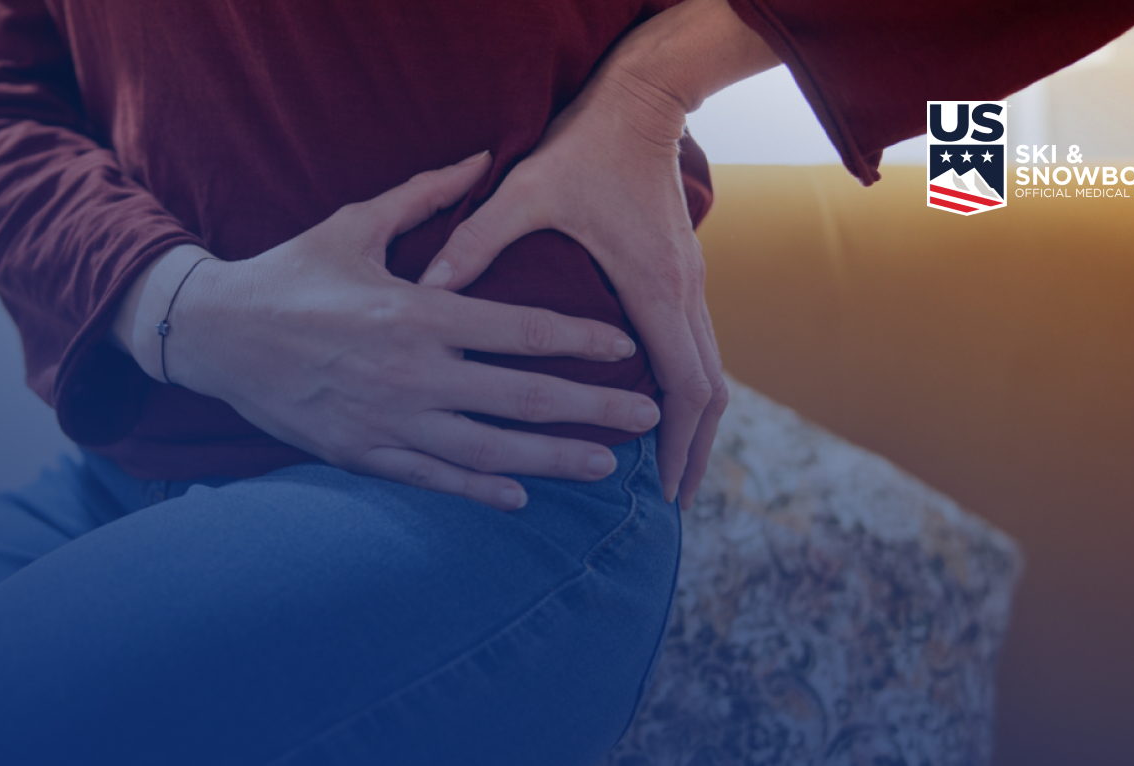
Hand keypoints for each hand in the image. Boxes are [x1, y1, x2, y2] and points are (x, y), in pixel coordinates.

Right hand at [114, 152, 660, 509]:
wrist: (213, 333)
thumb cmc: (289, 274)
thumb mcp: (355, 224)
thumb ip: (425, 196)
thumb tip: (480, 156)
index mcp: (418, 312)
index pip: (520, 329)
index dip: (580, 340)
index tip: (624, 347)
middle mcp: (413, 372)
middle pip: (523, 396)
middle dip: (592, 407)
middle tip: (646, 415)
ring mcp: (388, 420)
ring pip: (490, 449)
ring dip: (553, 458)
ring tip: (605, 466)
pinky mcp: (361, 453)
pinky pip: (433, 478)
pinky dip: (479, 489)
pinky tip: (520, 496)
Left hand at [417, 0, 777, 508]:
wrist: (640, 104)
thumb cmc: (583, 148)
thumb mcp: (525, 190)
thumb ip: (473, 239)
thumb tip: (425, 290)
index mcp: (651, 288)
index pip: (681, 384)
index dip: (674, 441)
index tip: (659, 487)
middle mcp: (681, 295)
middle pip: (707, 394)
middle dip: (692, 451)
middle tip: (672, 502)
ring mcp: (688, 287)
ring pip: (709, 374)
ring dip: (694, 426)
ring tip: (673, 473)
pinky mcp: (682, 278)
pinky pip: (696, 351)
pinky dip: (688, 392)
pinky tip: (662, 414)